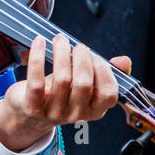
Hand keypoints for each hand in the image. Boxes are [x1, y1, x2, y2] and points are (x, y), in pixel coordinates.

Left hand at [0, 35, 130, 151]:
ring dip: (62, 53)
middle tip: (77, 46)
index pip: (108, 94)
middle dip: (82, 58)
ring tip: (60, 40)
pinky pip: (36, 81)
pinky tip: (39, 43)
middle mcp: (75, 115)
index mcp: (94, 110)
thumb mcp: (86, 86)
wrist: (29, 115)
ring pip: (62, 80)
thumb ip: (107, 73)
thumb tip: (125, 61)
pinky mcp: (32, 107)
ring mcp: (54, 112)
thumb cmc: (61, 94)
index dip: (104, 71)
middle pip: (84, 84)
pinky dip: (38, 58)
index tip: (95, 57)